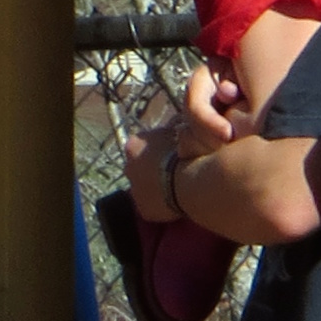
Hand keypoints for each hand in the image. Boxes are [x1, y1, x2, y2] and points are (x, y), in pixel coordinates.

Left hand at [123, 67, 243, 221]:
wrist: (192, 180)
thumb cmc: (192, 150)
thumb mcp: (188, 128)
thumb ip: (184, 122)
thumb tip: (188, 111)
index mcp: (135, 144)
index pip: (148, 146)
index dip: (164, 149)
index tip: (180, 153)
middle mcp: (129, 166)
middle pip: (144, 167)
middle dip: (159, 168)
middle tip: (181, 172)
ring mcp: (135, 190)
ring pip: (147, 187)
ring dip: (161, 187)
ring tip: (183, 189)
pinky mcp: (144, 209)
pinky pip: (154, 207)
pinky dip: (164, 206)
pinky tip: (180, 203)